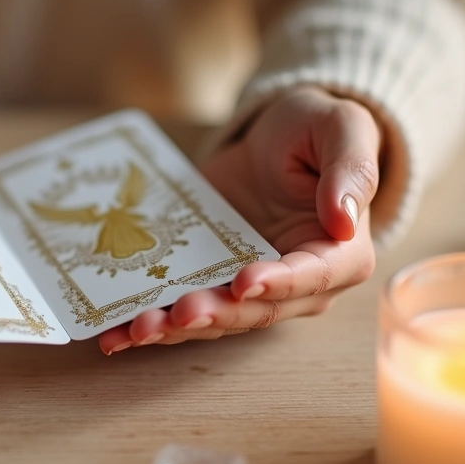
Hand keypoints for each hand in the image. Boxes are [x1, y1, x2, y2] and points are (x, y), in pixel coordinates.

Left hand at [97, 87, 380, 353]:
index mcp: (340, 253)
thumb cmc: (314, 129)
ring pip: (217, 318)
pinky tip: (113, 335)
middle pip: (258, 309)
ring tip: (137, 328)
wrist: (272, 138)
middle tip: (179, 313)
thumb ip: (351, 169)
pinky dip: (151, 324)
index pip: (312, 276)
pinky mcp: (213, 283)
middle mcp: (299, 285)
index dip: (279, 283)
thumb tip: (344, 220)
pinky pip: (184, 310)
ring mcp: (252, 289)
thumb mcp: (341, 129)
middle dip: (216, 314)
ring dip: (176, 329)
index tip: (245, 282)